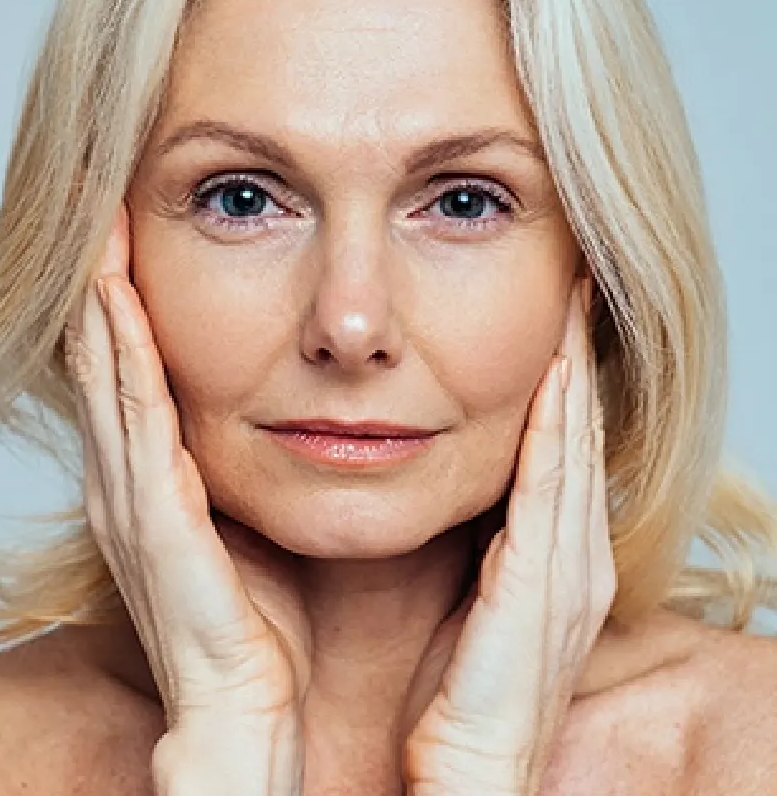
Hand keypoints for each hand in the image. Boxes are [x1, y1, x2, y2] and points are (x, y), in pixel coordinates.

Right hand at [63, 204, 309, 791]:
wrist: (246, 710)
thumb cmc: (262, 622)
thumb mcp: (255, 525)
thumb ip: (254, 469)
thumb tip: (303, 409)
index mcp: (158, 482)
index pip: (137, 371)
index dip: (128, 303)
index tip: (135, 234)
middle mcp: (130, 480)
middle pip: (109, 358)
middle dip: (105, 282)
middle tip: (103, 204)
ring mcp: (132, 496)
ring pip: (110, 373)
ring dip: (103, 299)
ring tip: (99, 227)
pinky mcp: (152, 517)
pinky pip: (134, 417)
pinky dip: (123, 352)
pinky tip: (116, 299)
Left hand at [398, 277, 615, 794]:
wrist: (467, 773)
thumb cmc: (461, 690)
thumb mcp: (474, 598)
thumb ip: (479, 542)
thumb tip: (455, 488)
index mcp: (555, 557)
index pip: (561, 448)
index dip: (561, 381)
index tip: (553, 317)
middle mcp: (575, 555)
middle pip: (577, 434)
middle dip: (577, 358)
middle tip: (575, 286)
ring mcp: (567, 570)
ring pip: (573, 448)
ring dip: (572, 376)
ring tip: (571, 308)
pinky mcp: (541, 588)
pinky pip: (549, 491)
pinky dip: (555, 430)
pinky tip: (553, 379)